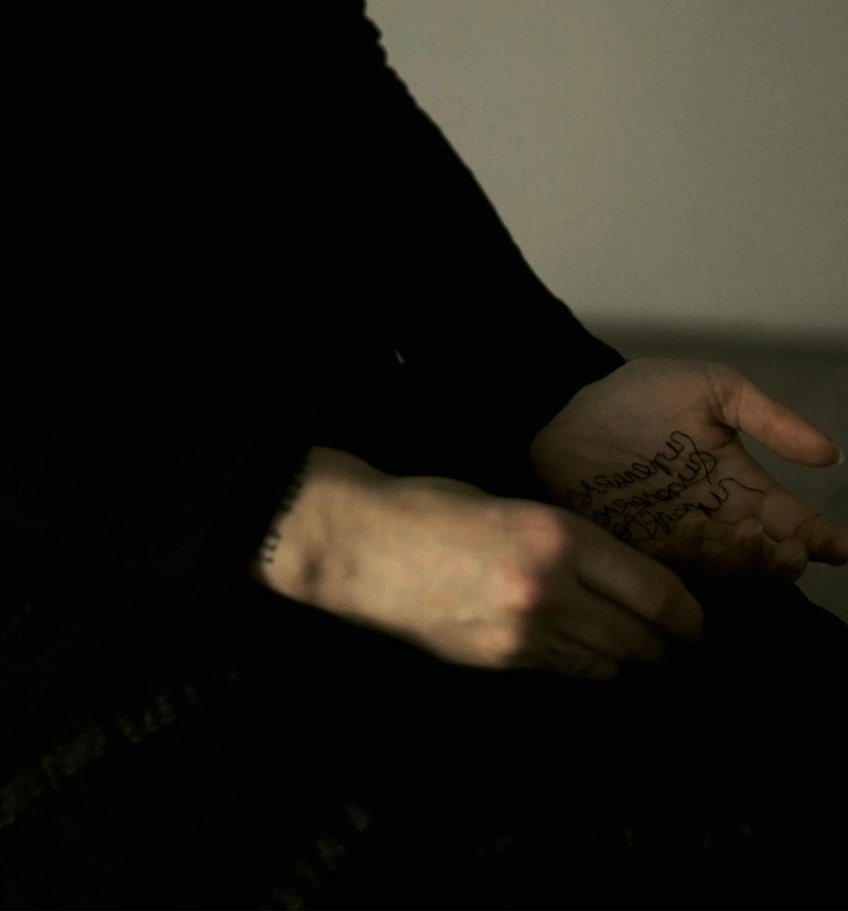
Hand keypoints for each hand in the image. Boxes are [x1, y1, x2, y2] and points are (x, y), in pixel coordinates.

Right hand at [252, 445, 703, 680]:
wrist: (365, 544)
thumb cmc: (436, 507)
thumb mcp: (517, 506)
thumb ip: (571, 544)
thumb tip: (621, 577)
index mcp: (561, 537)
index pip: (653, 590)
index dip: (687, 614)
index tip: (697, 622)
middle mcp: (551, 589)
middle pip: (637, 636)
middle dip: (665, 645)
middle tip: (679, 646)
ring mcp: (524, 633)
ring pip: (605, 663)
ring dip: (628, 661)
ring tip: (640, 656)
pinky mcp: (498, 661)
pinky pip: (563, 673)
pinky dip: (586, 669)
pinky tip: (589, 660)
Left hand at [528, 357, 845, 587]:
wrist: (566, 407)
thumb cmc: (640, 394)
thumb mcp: (712, 388)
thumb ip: (768, 417)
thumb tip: (830, 454)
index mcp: (743, 486)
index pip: (794, 522)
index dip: (821, 538)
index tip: (840, 546)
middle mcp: (717, 523)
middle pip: (764, 560)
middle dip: (784, 562)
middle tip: (789, 550)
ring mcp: (678, 542)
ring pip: (725, 572)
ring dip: (743, 562)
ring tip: (746, 533)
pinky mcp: (638, 553)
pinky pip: (671, 571)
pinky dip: (689, 559)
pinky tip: (692, 529)